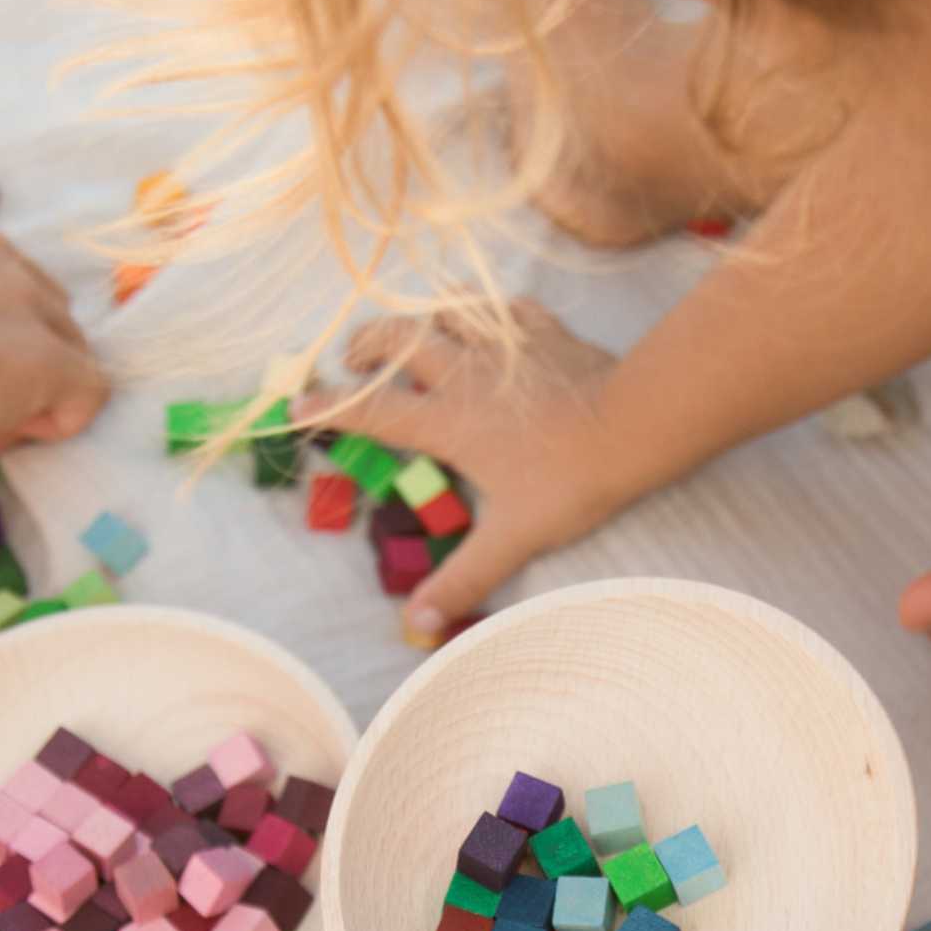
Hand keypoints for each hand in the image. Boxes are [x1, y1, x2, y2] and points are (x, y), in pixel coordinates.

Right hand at [329, 300, 623, 632]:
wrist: (633, 426)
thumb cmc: (569, 482)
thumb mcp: (513, 538)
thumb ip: (464, 577)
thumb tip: (419, 623)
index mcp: (447, 422)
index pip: (373, 410)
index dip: (330, 408)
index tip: (296, 406)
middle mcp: (464, 374)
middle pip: (398, 339)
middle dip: (367, 344)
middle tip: (355, 358)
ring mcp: (504, 345)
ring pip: (446, 309)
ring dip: (422, 315)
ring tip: (413, 331)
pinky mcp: (543, 330)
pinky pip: (504, 306)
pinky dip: (487, 311)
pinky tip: (491, 323)